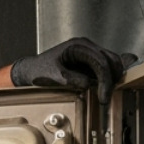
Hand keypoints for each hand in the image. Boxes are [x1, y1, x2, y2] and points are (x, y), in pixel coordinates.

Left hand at [11, 38, 134, 104]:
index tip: (103, 97)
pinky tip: (103, 89)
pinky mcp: (88, 60)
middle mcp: (86, 46)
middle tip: (106, 97)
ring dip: (111, 78)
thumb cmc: (39, 70)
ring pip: (110, 62)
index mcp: (77, 46)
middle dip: (111, 79)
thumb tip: (88, 84)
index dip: (105, 80)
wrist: (31, 69)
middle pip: (110, 59)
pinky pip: (104, 66)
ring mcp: (88, 52)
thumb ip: (71, 79)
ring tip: (105, 95)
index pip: (100, 61)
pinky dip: (107, 77)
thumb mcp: (53, 76)